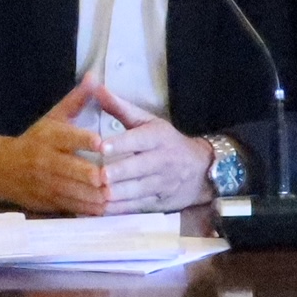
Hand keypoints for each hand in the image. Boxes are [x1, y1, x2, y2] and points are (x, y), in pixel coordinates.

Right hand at [0, 80, 110, 213]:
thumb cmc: (35, 140)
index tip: (101, 142)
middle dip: (89, 174)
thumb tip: (94, 77)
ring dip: (91, 195)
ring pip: (71, 191)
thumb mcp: (53, 118)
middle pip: (69, 168)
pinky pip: (69, 206)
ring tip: (113, 194)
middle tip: (110, 176)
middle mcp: (46, 160)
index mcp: (49, 137)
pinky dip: (86, 209)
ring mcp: (46, 183)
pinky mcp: (47, 201)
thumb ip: (76, 100)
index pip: (66, 137)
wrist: (2, 169)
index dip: (83, 139)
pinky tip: (104, 208)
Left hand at [87, 84, 215, 214]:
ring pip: (139, 190)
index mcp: (158, 137)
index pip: (140, 139)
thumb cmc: (165, 142)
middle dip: (120, 172)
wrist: (200, 170)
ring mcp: (161, 183)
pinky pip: (138, 207)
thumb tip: (96, 87)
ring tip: (98, 195)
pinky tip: (102, 209)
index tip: (102, 145)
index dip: (122, 142)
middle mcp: (162, 160)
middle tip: (100, 176)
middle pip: (139, 167)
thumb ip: (120, 107)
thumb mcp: (147, 121)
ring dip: (118, 194)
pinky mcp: (159, 202)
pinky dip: (120, 210)